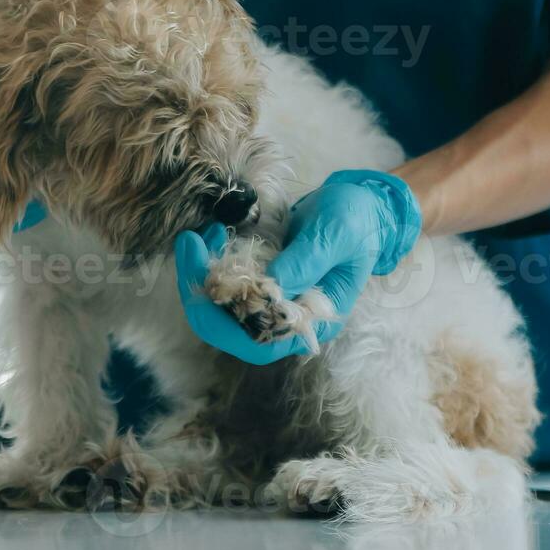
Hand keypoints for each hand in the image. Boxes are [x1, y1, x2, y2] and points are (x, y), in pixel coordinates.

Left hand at [175, 171, 422, 363]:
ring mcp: (269, 299)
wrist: (360, 206)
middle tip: (189, 243)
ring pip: (219, 303)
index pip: (258, 342)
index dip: (223, 321)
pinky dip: (209, 260)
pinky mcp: (258, 279)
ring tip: (199, 234)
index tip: (206, 277)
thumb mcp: (337, 235)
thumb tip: (271, 285)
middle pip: (228, 327)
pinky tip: (211, 232)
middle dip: (200, 289)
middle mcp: (285, 319)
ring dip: (200, 271)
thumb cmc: (356, 223)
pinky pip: (224, 280)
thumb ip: (307, 260)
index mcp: (312, 321)